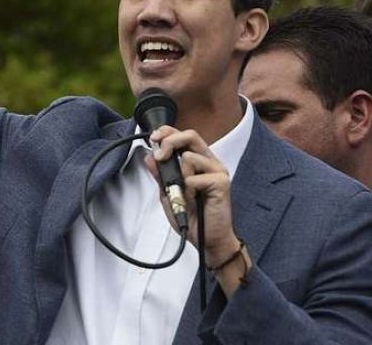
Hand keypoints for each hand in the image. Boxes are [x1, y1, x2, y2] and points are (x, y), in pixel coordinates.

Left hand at [143, 126, 240, 264]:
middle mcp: (209, 162)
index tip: (154, 138)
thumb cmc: (191, 217)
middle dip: (170, 141)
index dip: (168, 132)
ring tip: (185, 195)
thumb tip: (149, 157)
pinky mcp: (222, 182)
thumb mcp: (169, 194)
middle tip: (160, 155)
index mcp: (198, 161)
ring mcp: (217, 171)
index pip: (184, 136)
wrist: (207, 240)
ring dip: (180, 178)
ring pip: (189, 157)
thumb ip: (161, 176)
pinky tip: (194, 200)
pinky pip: (195, 178)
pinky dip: (188, 191)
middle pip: (191, 135)